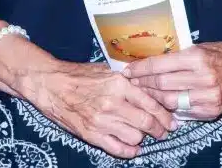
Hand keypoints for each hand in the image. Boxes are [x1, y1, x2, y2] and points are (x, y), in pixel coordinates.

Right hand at [17, 60, 176, 158]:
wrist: (49, 84)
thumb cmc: (76, 75)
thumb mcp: (104, 70)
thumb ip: (126, 80)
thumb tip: (148, 88)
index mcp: (118, 84)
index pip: (151, 104)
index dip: (165, 116)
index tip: (172, 121)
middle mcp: (113, 103)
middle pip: (147, 124)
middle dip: (159, 130)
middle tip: (163, 132)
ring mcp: (102, 121)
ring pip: (136, 137)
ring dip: (141, 137)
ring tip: (141, 134)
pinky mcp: (92, 135)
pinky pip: (119, 149)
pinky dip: (129, 151)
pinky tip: (132, 147)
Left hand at [123, 40, 221, 120]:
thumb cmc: (220, 54)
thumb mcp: (198, 48)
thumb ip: (176, 57)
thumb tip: (148, 64)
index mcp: (196, 58)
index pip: (159, 65)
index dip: (140, 69)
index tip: (127, 71)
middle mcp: (202, 78)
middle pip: (162, 84)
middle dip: (142, 84)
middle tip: (130, 83)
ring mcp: (207, 97)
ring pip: (170, 101)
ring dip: (152, 98)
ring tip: (142, 93)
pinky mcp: (211, 111)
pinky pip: (183, 112)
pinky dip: (170, 107)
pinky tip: (160, 103)